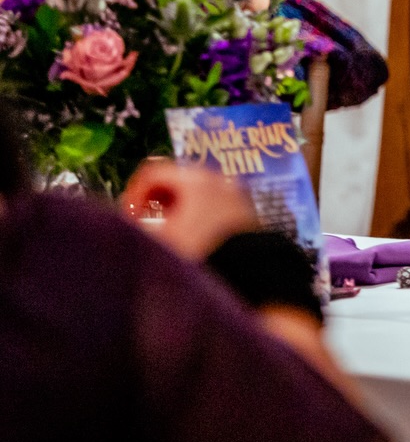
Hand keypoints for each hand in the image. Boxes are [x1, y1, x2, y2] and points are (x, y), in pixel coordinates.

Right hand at [118, 159, 256, 261]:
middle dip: (155, 201)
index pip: (152, 172)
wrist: (250, 269)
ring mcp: (235, 192)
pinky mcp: (246, 208)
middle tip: (144, 222)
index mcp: (194, 179)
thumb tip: (130, 221)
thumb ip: (139, 226)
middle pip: (176, 180)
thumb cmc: (202, 251)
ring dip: (177, 208)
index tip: (127, 215)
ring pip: (196, 192)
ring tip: (167, 232)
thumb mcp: (162, 239)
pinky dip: (198, 213)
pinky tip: (191, 235)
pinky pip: (215, 203)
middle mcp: (218, 178)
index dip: (133, 192)